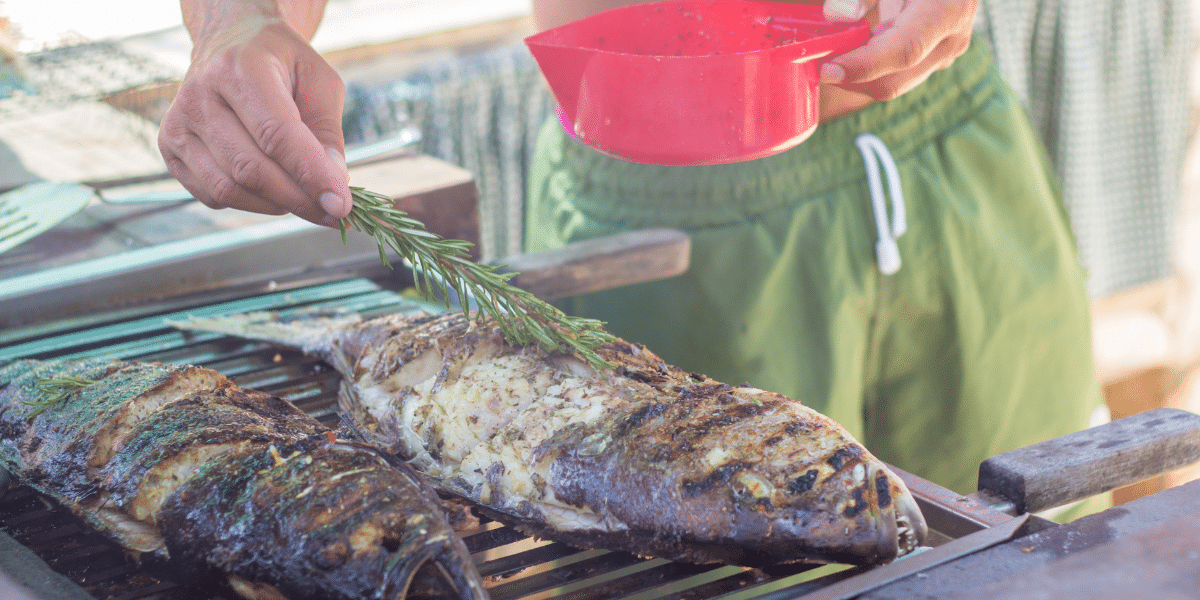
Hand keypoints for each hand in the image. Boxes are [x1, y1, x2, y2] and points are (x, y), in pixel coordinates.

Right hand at [158, 9, 349, 226]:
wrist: (230, 41)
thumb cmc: (282, 64)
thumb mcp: (319, 81)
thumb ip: (328, 132)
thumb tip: (332, 185)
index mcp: (240, 68)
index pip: (276, 135)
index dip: (310, 175)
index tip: (341, 205)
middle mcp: (199, 94)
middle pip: (250, 169)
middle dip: (298, 199)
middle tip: (333, 212)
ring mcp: (178, 123)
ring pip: (229, 189)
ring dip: (275, 205)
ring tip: (306, 198)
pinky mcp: (170, 148)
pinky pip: (211, 196)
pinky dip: (249, 203)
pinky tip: (272, 189)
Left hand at [820, 0, 977, 100]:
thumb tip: (836, 16)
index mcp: (947, 10)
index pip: (904, 50)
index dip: (863, 65)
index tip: (827, 69)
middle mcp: (950, 41)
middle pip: (893, 80)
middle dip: (850, 78)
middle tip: (816, 61)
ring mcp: (943, 56)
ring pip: (890, 84)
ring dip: (856, 76)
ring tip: (833, 50)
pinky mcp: (932, 63)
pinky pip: (894, 77)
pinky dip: (867, 70)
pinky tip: (852, 48)